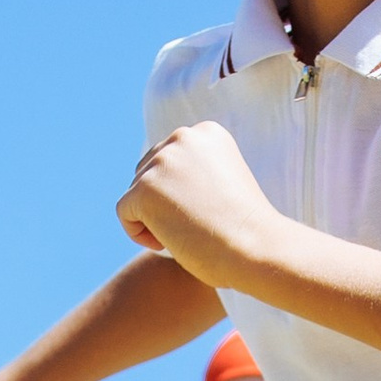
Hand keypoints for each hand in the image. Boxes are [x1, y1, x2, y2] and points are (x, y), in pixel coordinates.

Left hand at [117, 123, 287, 290]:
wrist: (256, 248)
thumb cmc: (245, 229)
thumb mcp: (224, 184)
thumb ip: (194, 173)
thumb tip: (160, 185)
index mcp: (207, 132)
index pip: (169, 160)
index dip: (178, 192)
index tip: (204, 214)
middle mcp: (182, 137)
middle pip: (148, 172)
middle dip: (162, 204)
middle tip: (193, 229)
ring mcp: (162, 161)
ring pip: (136, 193)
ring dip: (153, 219)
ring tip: (185, 236)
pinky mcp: (145, 189)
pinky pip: (124, 212)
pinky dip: (138, 233)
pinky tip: (167, 245)